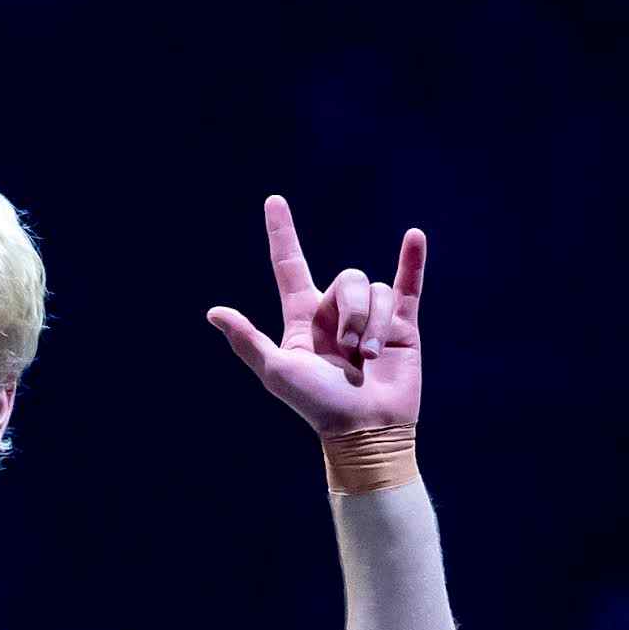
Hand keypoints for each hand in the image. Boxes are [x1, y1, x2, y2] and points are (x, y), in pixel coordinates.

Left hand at [201, 196, 424, 440]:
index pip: (290, 266)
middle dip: (350, 311)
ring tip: (368, 358)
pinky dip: (412, 261)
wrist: (365, 429)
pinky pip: (407, 285)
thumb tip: (214, 312)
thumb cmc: (317, 406)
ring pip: (373, 291)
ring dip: (372, 324)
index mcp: (303, 320)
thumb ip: (248, 340)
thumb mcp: (277, 371)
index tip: (274, 200)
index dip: (282, 234)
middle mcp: (335, 314)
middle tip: (348, 352)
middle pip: (345, 279)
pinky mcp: (401, 326)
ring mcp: (370, 318)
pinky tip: (414, 236)